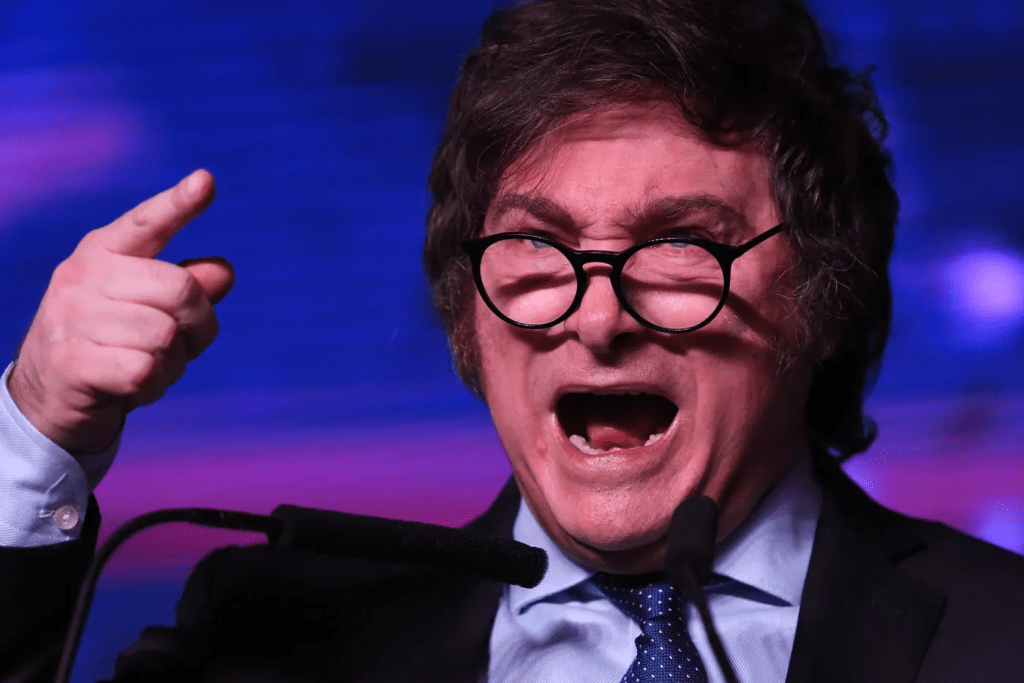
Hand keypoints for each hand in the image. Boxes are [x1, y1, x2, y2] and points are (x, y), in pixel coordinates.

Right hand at [7, 170, 233, 454]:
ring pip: (166, 337)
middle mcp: (84, 276)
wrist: (48, 396)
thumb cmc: (112, 343)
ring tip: (147, 367)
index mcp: (105, 252)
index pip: (147, 222)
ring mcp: (72, 317)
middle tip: (179, 346)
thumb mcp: (150, 309)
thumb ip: (188, 288)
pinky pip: (145, 371)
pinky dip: (153, 387)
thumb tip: (224, 271)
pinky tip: (134, 388)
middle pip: (181, 291)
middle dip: (198, 327)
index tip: (206, 181)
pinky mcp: (71, 362)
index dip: (178, 204)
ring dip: (173, 364)